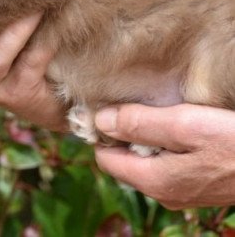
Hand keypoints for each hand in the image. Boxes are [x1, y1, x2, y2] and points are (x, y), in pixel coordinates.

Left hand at [94, 103, 234, 208]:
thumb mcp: (185, 126)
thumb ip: (139, 124)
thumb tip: (100, 121)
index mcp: (155, 181)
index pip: (105, 159)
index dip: (102, 132)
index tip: (109, 107)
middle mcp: (164, 192)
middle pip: (123, 160)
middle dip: (122, 133)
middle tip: (135, 105)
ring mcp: (181, 191)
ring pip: (144, 160)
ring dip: (143, 137)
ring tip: (157, 112)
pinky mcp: (197, 183)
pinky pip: (165, 162)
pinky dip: (162, 144)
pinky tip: (176, 126)